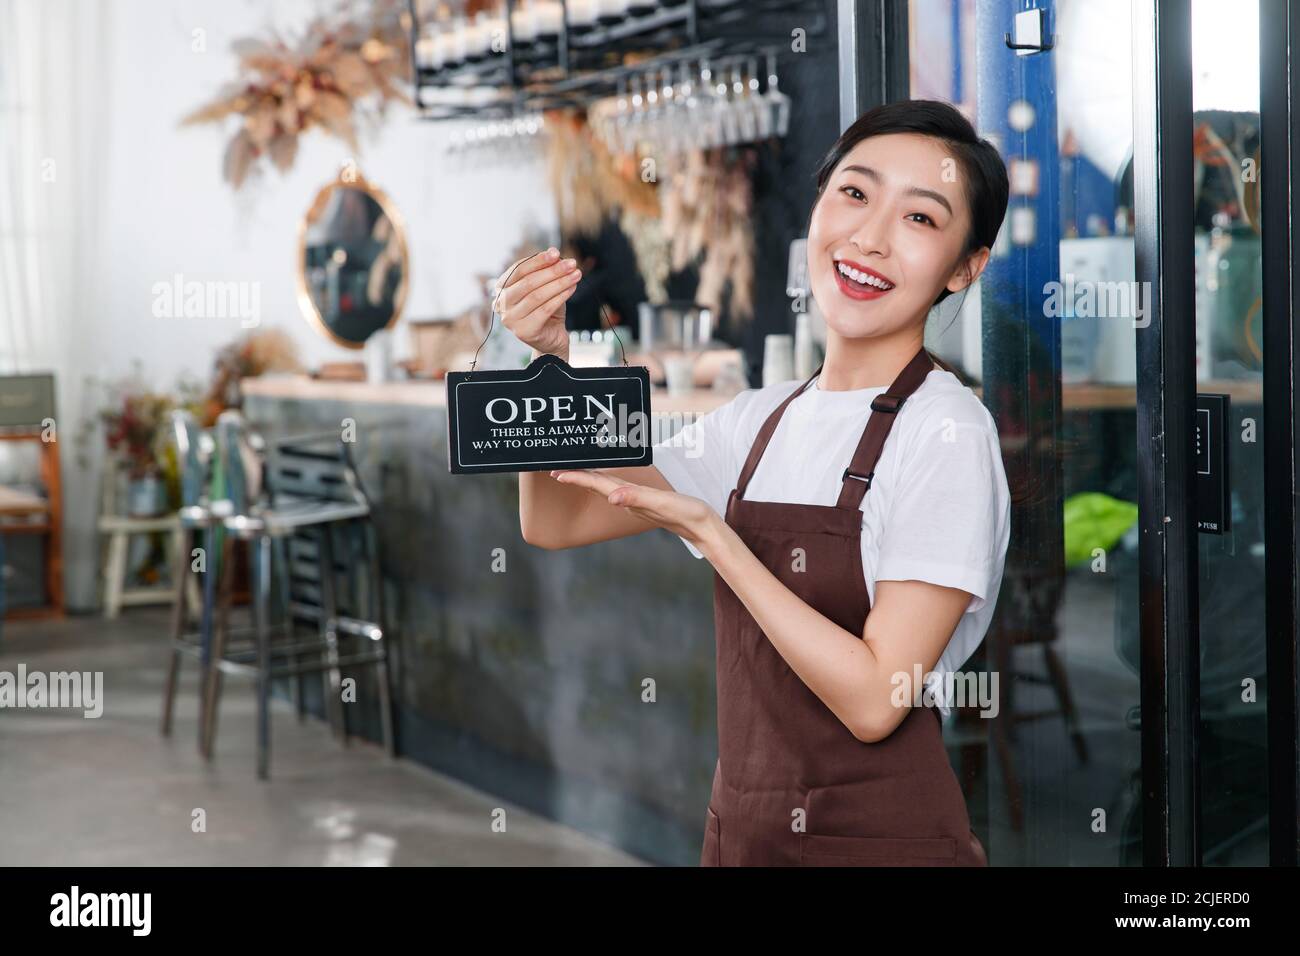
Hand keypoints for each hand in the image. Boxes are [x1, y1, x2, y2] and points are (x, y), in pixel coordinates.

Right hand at [494, 247, 581, 358]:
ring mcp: (510, 319)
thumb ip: (547, 271)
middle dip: (552, 271)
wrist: (552, 339)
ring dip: (559, 283)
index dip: (538, 260)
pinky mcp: (524, 331)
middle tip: (571, 263)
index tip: (556, 253)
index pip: (519, 270)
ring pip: (537, 296)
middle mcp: (501, 304)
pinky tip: (572, 288)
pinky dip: (561, 296)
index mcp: (501, 289)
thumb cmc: (547, 310)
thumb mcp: (546, 287)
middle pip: (528, 282)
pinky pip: (545, 309)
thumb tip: (554, 253)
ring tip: (576, 274)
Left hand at [550, 468, 720, 550]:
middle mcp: (630, 501)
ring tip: (574, 474)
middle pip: (597, 487)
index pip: (598, 485)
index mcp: (630, 498)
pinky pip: (620, 490)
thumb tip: (611, 497)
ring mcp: (637, 503)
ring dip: (589, 481)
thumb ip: (637, 498)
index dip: (577, 478)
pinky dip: (608, 483)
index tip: (557, 473)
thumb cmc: (686, 514)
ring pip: (606, 489)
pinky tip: (608, 483)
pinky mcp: (646, 501)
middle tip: (555, 471)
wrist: (704, 528)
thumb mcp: (662, 503)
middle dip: (576, 479)